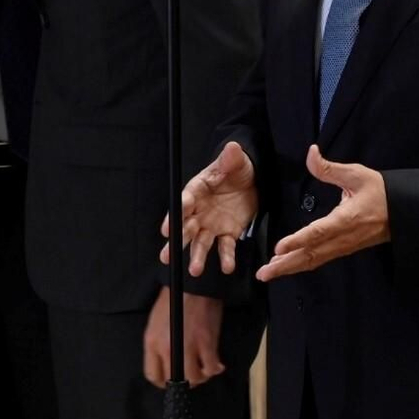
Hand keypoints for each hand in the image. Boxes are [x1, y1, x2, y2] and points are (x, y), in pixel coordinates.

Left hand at [143, 287, 226, 386]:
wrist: (193, 285)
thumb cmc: (174, 300)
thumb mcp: (156, 323)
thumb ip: (158, 344)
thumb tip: (168, 362)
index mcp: (152, 342)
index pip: (153, 375)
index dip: (163, 382)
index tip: (172, 379)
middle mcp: (167, 348)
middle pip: (174, 380)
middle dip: (183, 382)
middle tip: (191, 375)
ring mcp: (187, 347)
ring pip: (194, 377)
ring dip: (201, 377)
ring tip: (205, 371)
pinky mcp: (206, 342)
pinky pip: (211, 367)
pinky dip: (215, 369)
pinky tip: (218, 366)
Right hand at [162, 141, 257, 277]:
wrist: (252, 181)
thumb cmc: (236, 169)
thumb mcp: (236, 161)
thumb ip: (231, 158)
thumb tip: (232, 148)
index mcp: (196, 191)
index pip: (183, 203)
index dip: (174, 216)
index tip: (166, 229)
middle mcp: (199, 211)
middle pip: (185, 228)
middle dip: (176, 242)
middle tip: (166, 257)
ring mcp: (212, 225)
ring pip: (201, 243)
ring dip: (197, 257)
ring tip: (195, 270)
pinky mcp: (228, 233)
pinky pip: (225, 247)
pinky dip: (226, 257)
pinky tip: (228, 267)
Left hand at [257, 145, 388, 281]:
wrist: (402, 212)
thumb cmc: (379, 191)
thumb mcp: (356, 174)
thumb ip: (330, 168)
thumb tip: (311, 153)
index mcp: (346, 219)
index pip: (318, 232)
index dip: (298, 240)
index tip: (279, 247)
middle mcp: (343, 238)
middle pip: (311, 254)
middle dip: (286, 264)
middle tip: (263, 273)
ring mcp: (343, 247)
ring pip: (314, 260)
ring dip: (290, 267)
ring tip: (268, 273)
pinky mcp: (343, 250)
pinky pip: (319, 260)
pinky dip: (301, 264)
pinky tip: (287, 265)